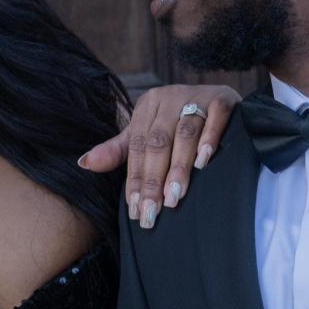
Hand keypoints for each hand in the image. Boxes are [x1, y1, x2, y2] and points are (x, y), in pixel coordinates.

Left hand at [79, 84, 240, 227]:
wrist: (221, 98)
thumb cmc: (178, 121)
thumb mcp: (147, 133)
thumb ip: (119, 150)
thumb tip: (84, 164)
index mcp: (148, 106)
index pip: (138, 146)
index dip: (135, 178)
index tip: (135, 209)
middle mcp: (170, 98)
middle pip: (158, 143)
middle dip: (153, 180)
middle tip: (152, 211)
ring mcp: (198, 96)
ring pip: (184, 134)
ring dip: (179, 167)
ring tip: (174, 196)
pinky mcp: (223, 99)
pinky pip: (215, 119)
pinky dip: (209, 140)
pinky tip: (203, 162)